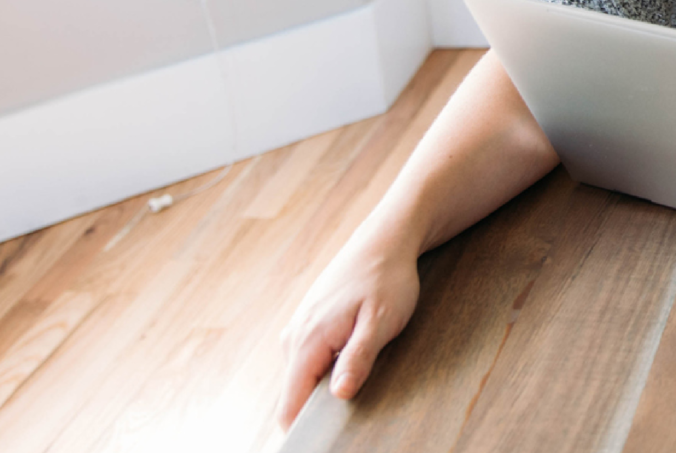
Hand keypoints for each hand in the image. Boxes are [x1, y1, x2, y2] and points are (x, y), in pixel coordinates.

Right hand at [277, 234, 419, 426]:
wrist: (384, 241)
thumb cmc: (386, 280)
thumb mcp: (381, 322)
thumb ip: (358, 359)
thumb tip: (339, 396)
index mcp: (307, 340)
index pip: (289, 404)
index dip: (302, 430)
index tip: (320, 442)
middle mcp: (294, 336)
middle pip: (295, 394)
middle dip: (318, 410)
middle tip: (351, 410)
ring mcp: (298, 329)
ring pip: (303, 377)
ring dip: (324, 387)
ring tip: (356, 378)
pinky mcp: (308, 324)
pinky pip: (309, 360)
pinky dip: (325, 369)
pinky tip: (351, 358)